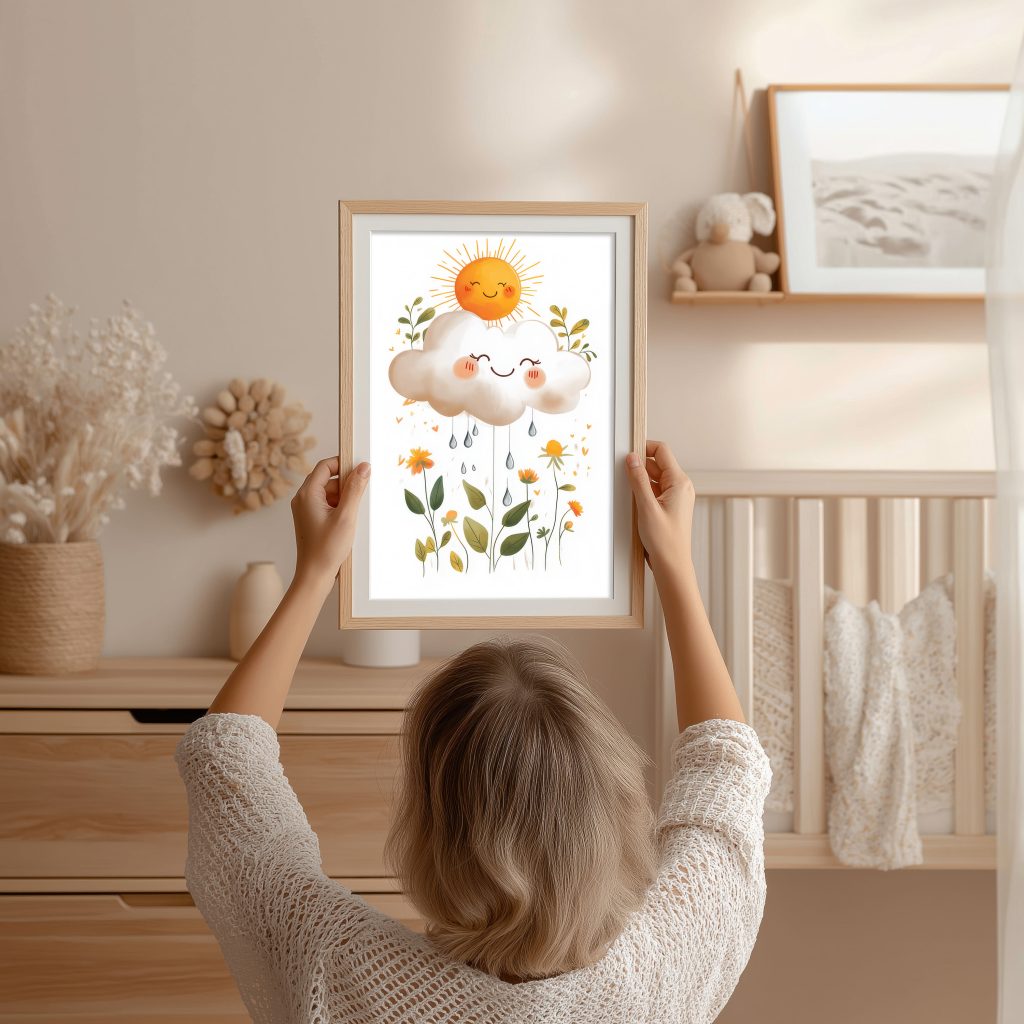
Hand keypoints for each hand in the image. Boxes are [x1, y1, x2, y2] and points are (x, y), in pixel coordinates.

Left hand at [290, 455, 369, 589]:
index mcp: (307, 494)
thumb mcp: (346, 516)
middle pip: (327, 478)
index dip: (343, 464)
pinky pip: (326, 504)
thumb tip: (363, 467)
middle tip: (359, 497)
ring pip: (328, 492)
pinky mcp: (310, 519)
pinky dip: (338, 508)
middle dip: (345, 484)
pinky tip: (347, 522)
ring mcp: (305, 509)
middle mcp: (303, 499)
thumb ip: (355, 489)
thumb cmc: (326, 548)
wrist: (314, 575)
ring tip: (351, 516)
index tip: (360, 470)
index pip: (325, 466)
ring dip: (343, 498)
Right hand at [625, 440, 694, 576]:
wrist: (672, 565)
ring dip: (641, 480)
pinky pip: (655, 490)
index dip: (644, 447)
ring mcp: (676, 496)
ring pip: (655, 477)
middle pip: (657, 463)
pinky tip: (635, 502)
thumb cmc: (664, 541)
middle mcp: (681, 486)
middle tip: (623, 474)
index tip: (627, 453)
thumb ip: (638, 480)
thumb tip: (632, 458)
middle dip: (639, 466)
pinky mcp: (670, 506)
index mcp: (680, 482)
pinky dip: (644, 492)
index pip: (662, 451)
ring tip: (630, 493)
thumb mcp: (647, 507)